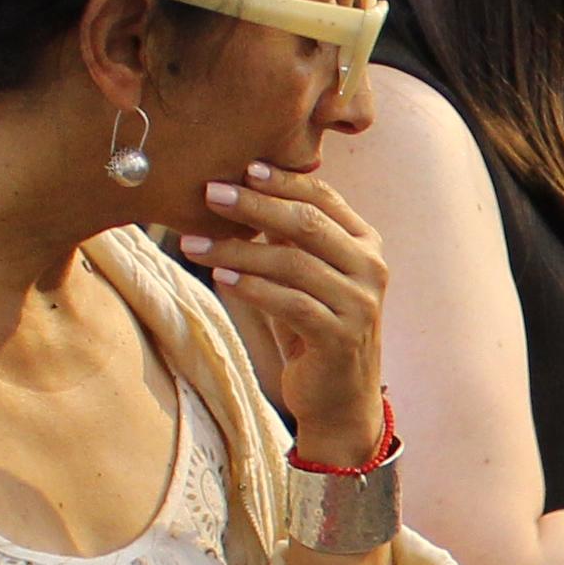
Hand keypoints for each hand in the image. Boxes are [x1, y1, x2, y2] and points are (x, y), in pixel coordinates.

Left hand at [186, 163, 393, 467]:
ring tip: (193, 243)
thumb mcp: (307, 275)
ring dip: (238, 249)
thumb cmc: (314, 328)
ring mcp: (359, 304)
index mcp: (365, 243)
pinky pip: (290, 303)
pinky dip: (252, 287)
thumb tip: (240, 190)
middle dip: (254, 204)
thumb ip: (289, 237)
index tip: (241, 167)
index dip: (282, 180)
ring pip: (293, 263)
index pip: (323, 198)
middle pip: (307, 223)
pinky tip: (220, 277)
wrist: (339, 397)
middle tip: (210, 193)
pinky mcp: (339, 337)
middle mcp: (370, 269)